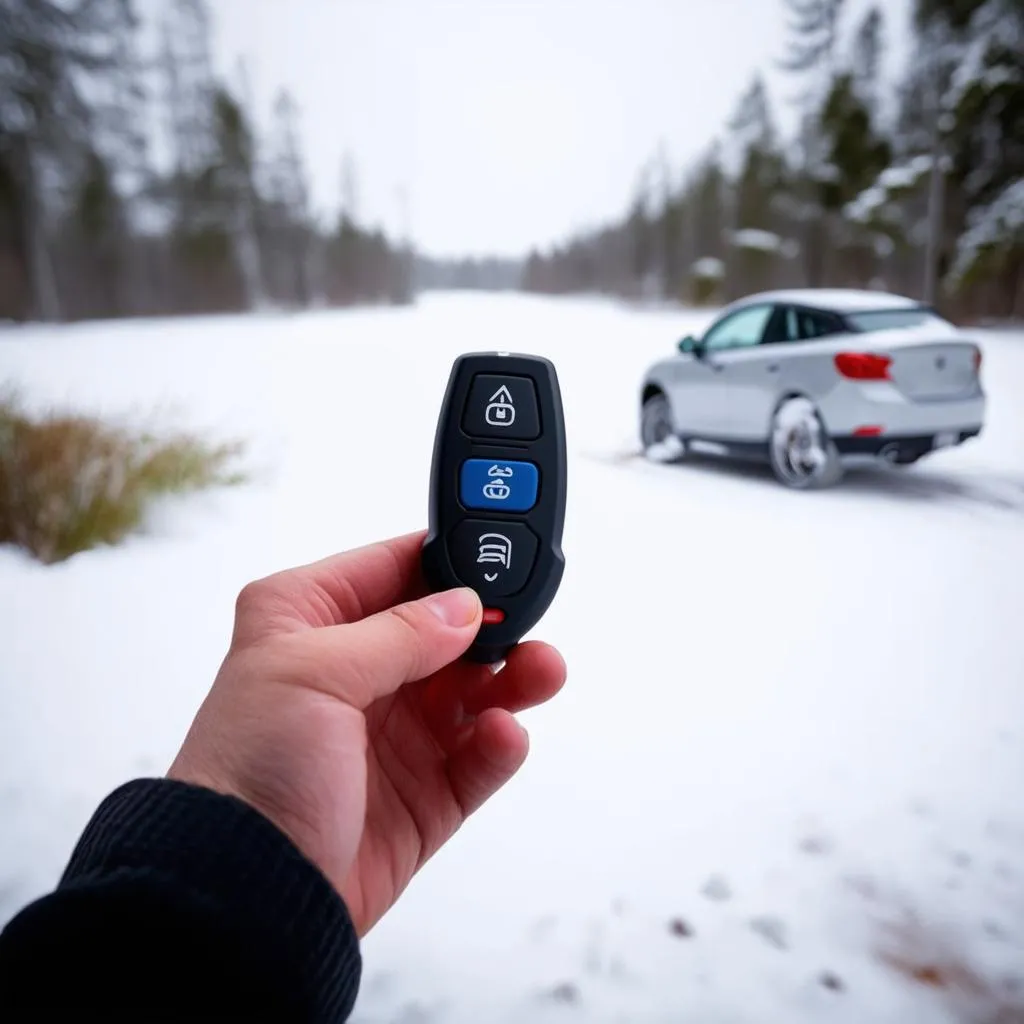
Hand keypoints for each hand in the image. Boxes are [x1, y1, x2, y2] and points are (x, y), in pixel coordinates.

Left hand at [168, 531, 565, 934]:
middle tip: (526, 623)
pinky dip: (499, 742)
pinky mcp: (423, 791)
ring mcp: (391, 732)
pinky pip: (478, 753)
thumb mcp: (313, 673)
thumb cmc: (249, 774)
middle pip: (445, 629)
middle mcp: (353, 672)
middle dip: (491, 623)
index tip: (497, 560)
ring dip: (512, 677)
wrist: (248, 898)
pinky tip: (501, 736)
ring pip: (473, 688)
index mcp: (309, 623)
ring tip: (540, 673)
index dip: (446, 562)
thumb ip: (398, 633)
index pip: (391, 568)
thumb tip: (463, 606)